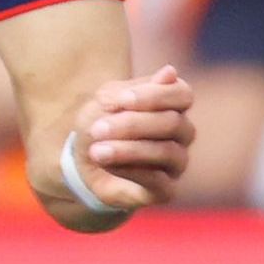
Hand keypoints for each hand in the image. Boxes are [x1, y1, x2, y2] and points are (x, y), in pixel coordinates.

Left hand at [62, 66, 194, 212]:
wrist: (81, 163)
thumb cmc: (100, 123)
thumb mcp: (107, 101)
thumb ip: (135, 89)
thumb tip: (170, 72)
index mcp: (173, 105)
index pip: (182, 94)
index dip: (155, 96)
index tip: (121, 99)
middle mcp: (182, 133)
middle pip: (173, 123)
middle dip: (132, 124)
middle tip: (97, 128)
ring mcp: (176, 163)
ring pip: (166, 152)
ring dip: (128, 149)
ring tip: (96, 150)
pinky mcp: (165, 190)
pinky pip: (157, 181)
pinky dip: (130, 170)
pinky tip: (106, 164)